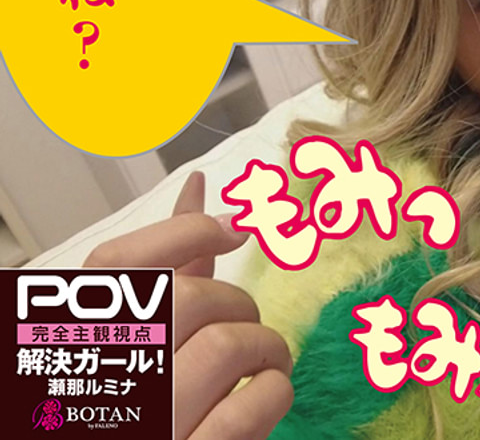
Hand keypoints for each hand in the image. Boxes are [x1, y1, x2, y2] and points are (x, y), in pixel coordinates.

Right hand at [84, 172, 293, 439]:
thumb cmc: (142, 392)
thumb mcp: (138, 325)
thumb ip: (168, 262)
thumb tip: (197, 186)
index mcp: (82, 334)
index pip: (117, 262)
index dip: (188, 230)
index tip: (236, 227)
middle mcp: (103, 372)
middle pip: (188, 299)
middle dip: (240, 304)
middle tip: (248, 324)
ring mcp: (145, 421)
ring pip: (228, 348)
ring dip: (268, 349)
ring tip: (265, 363)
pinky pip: (249, 410)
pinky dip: (274, 393)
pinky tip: (267, 393)